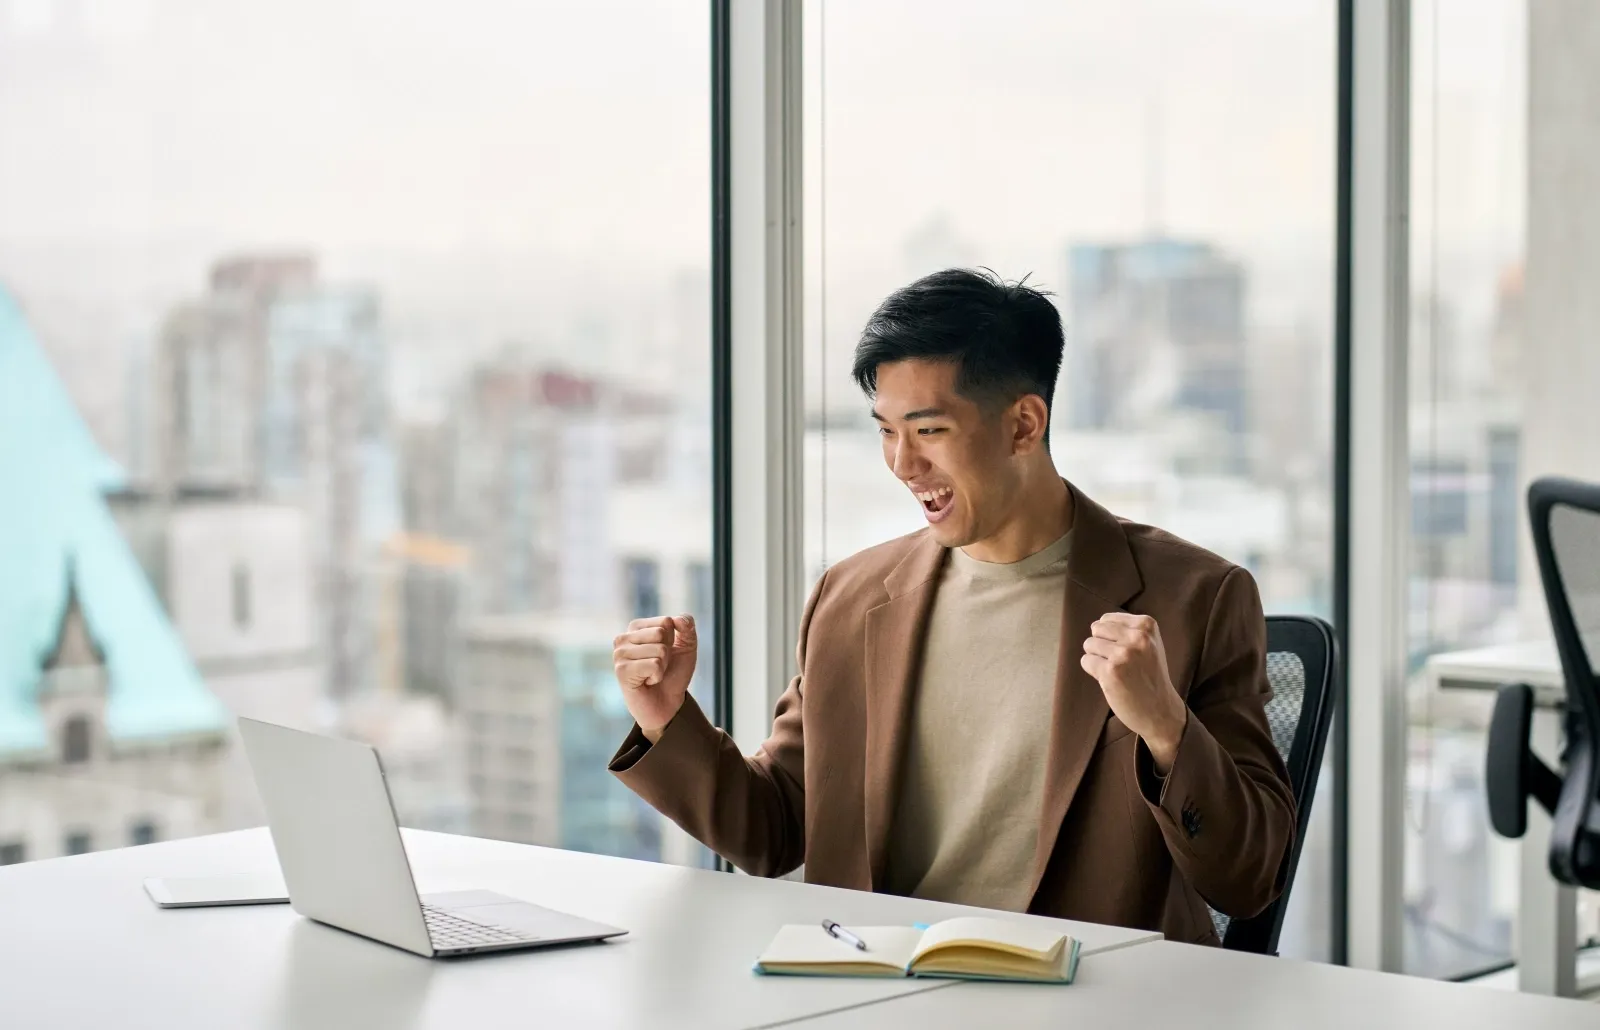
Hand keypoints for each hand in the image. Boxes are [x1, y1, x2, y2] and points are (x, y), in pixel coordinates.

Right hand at [614, 615, 697, 742]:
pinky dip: (657, 676)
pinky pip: (654, 665)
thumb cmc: (673, 674)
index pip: (666, 621)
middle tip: (658, 666)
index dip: (673, 640)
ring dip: (663, 666)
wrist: (667, 704)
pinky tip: (646, 682)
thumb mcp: (687, 646)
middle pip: (661, 633)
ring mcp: (619, 654)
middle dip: (668, 653)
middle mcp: (623, 638)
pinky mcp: (621, 671)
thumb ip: (687, 626)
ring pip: (659, 650)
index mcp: (636, 627)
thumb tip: (678, 619)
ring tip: (651, 675)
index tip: (665, 654)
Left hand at [1081, 613, 1187, 772]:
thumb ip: (1127, 630)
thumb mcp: (1149, 644)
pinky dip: (1093, 671)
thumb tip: (1094, 625)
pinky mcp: (1110, 672)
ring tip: (1116, 671)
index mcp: (1147, 625)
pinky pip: (1086, 661)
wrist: (1160, 710)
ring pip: (1089, 645)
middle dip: (1101, 645)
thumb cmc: (1150, 675)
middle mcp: (1137, 637)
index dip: (1110, 637)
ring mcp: (1123, 654)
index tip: (1127, 652)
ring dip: (1097, 658)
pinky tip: (1110, 680)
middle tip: (1119, 663)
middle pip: (1096, 630)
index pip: (1107, 619)